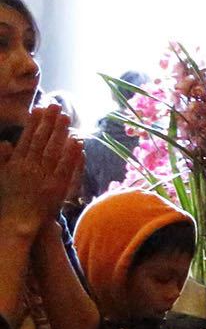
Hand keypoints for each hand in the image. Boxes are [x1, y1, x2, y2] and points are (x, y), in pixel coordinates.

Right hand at [0, 106, 82, 235]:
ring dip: (60, 133)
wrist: (16, 222)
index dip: (33, 124)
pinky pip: (65, 167)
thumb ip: (2, 159)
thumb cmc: (8, 199)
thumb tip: (6, 142)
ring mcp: (44, 178)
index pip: (26, 140)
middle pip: (41, 141)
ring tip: (66, 117)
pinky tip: (77, 141)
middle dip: (49, 123)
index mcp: (15, 165)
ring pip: (54, 151)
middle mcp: (29, 169)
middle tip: (56, 106)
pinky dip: (71, 153)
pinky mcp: (57, 187)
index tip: (39, 109)